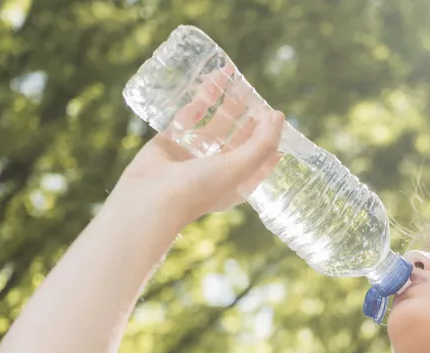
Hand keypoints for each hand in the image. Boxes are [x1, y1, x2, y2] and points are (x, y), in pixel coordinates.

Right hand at [109, 91, 284, 230]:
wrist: (151, 197)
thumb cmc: (199, 188)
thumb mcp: (241, 167)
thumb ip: (263, 143)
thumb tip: (278, 117)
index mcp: (237, 181)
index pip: (260, 157)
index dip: (269, 137)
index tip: (276, 115)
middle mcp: (217, 168)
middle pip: (237, 136)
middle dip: (246, 114)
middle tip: (253, 91)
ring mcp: (193, 155)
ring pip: (213, 123)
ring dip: (223, 102)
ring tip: (231, 77)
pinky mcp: (171, 141)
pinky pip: (187, 117)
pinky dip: (198, 101)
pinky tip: (209, 83)